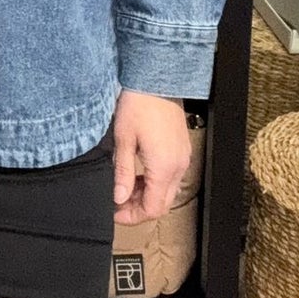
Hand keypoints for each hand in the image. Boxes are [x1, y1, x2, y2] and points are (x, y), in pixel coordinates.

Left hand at [112, 90, 190, 225]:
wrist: (156, 81)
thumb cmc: (139, 105)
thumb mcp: (123, 140)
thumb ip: (123, 172)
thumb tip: (119, 197)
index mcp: (164, 168)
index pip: (152, 208)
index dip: (133, 216)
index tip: (115, 212)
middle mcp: (178, 167)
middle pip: (162, 204)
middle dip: (140, 208)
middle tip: (119, 202)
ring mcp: (183, 158)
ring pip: (168, 192)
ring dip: (148, 195)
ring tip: (126, 186)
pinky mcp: (182, 150)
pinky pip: (172, 177)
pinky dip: (156, 182)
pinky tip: (140, 173)